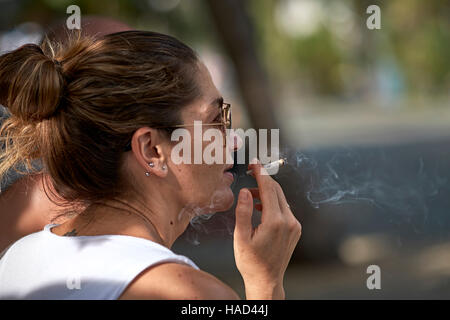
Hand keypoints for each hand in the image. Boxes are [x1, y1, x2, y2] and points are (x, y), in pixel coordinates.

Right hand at [233, 161, 301, 299]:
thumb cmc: (250, 261)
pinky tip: (260, 206)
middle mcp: (289, 221)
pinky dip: (272, 202)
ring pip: (281, 198)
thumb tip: (244, 191)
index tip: (254, 163)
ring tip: (249, 195)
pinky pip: (284, 208)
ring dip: (267, 192)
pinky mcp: (295, 229)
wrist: (266, 280)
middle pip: (277, 190)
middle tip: (251, 172)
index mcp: (275, 222)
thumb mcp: (240, 237)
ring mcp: (294, 226)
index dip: (260, 173)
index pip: (269, 189)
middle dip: (264, 180)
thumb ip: (243, 212)